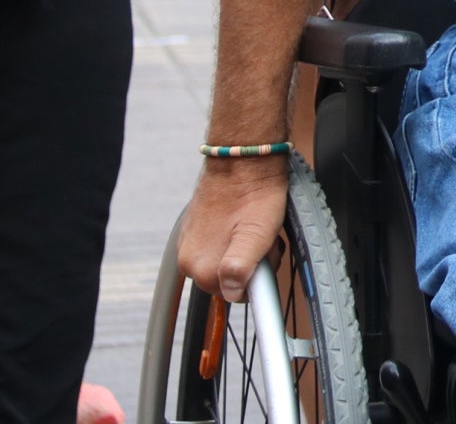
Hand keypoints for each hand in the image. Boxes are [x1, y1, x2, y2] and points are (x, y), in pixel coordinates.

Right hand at [178, 157, 288, 303]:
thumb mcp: (257, 235)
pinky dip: (233, 239)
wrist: (242, 160)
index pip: (236, 296)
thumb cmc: (254, 194)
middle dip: (250, 264)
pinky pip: (218, 246)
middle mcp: (189, 260)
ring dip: (244, 252)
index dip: (257, 279)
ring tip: (255, 228)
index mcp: (202, 267)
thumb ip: (242, 269)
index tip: (266, 258)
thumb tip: (232, 291)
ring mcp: (189, 244)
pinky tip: (244, 223)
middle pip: (229, 280)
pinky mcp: (194, 230)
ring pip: (225, 262)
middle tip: (264, 240)